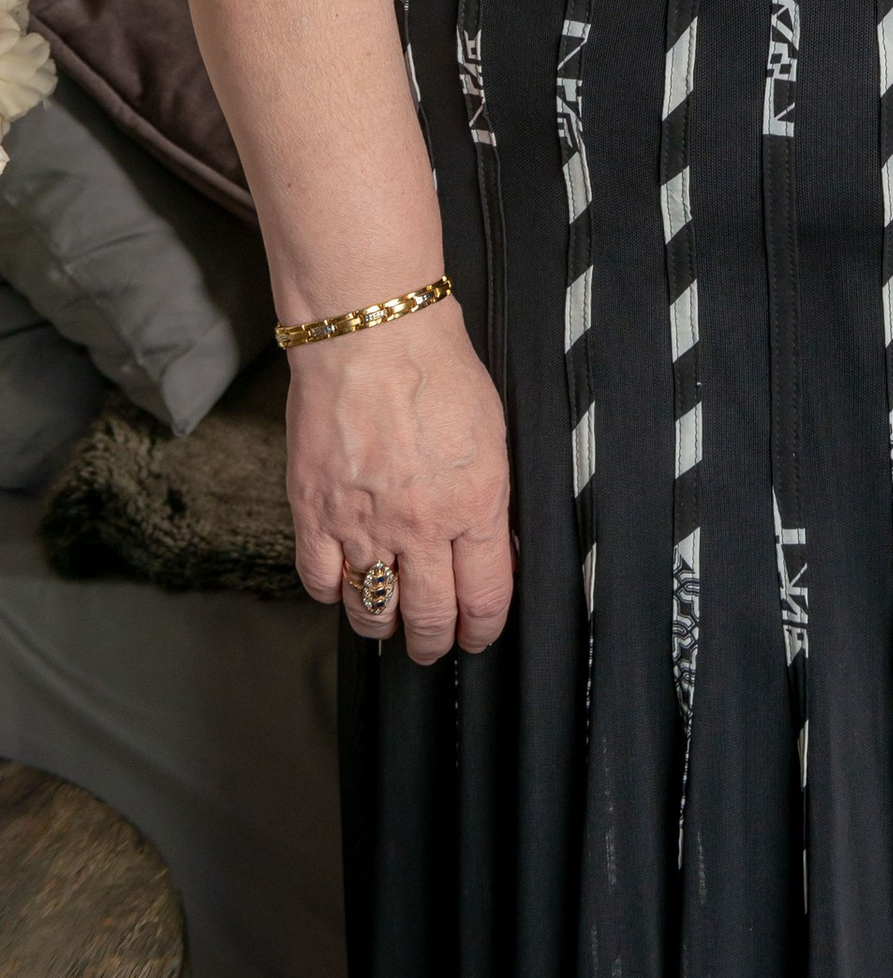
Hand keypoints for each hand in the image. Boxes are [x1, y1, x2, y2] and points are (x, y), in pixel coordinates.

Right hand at [286, 296, 513, 663]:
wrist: (371, 334)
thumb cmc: (438, 369)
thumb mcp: (492, 435)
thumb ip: (489, 499)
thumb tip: (491, 549)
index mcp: (474, 504)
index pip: (485, 597)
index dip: (483, 628)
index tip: (479, 635)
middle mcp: (420, 527)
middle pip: (429, 618)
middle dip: (434, 641)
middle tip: (433, 643)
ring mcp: (363, 526)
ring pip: (373, 612)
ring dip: (384, 627)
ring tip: (390, 625)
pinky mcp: (314, 515)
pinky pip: (321, 583)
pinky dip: (334, 592)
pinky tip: (345, 584)